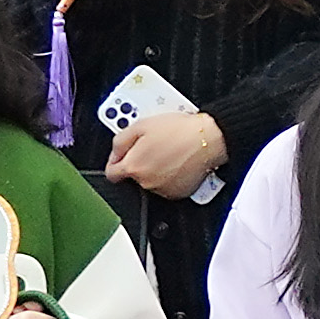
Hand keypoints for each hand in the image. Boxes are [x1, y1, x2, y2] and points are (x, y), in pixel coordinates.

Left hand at [104, 107, 226, 197]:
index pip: (111, 174)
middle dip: (139, 161)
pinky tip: (176, 161)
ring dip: (155, 169)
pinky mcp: (179, 193)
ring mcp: (163, 190)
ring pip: (150, 180)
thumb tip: (115, 153)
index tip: (121, 157)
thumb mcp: (141, 125)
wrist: (208, 139)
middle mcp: (146, 182)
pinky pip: (167, 185)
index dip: (115, 162)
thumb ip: (120, 141)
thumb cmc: (179, 131)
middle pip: (133, 176)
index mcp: (134, 166)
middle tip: (152, 145)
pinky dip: (169, 176)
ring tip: (168, 151)